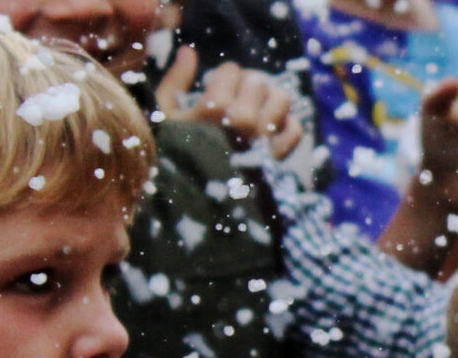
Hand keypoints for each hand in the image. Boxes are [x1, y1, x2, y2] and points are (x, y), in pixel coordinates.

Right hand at [154, 46, 304, 158]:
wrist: (194, 205)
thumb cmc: (174, 158)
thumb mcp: (163, 118)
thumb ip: (174, 82)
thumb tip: (188, 51)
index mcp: (214, 107)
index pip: (232, 70)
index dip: (223, 78)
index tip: (214, 92)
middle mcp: (244, 119)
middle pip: (257, 81)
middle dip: (245, 88)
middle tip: (234, 103)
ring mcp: (264, 138)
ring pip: (281, 98)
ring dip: (269, 102)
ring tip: (256, 113)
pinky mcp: (278, 156)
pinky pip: (295, 129)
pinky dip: (286, 128)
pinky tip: (270, 132)